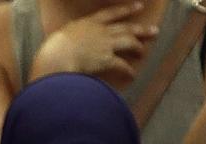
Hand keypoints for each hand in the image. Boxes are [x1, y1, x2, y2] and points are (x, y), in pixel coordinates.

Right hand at [31, 2, 157, 80]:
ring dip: (138, 47)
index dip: (126, 10)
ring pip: (129, 42)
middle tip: (154, 30)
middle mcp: (100, 31)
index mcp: (87, 23)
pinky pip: (122, 65)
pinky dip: (128, 71)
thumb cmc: (51, 49)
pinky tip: (132, 75)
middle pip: (126, 28)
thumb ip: (70, 39)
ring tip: (143, 52)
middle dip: (141, 29)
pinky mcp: (106, 60)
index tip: (139, 6)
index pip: (111, 13)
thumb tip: (69, 46)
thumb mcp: (60, 37)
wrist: (56, 57)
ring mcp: (105, 45)